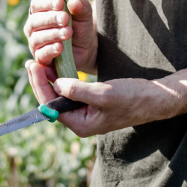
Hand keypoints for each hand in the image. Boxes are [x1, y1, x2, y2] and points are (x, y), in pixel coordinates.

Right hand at [23, 0, 96, 72]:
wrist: (85, 47)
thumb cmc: (80, 26)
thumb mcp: (84, 14)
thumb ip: (81, 5)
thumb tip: (73, 2)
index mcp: (41, 10)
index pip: (37, 3)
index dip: (47, 2)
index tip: (60, 3)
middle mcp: (34, 26)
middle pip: (34, 21)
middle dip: (50, 19)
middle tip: (65, 19)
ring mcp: (35, 42)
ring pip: (37, 38)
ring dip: (53, 34)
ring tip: (68, 32)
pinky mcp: (41, 57)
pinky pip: (41, 55)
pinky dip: (50, 50)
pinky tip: (61, 47)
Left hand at [24, 60, 171, 137]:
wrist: (155, 98)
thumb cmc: (132, 98)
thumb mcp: (103, 94)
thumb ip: (78, 91)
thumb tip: (56, 84)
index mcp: (81, 125)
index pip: (51, 106)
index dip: (40, 86)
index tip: (34, 66)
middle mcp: (80, 121)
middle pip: (52, 101)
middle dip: (41, 82)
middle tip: (31, 62)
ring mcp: (86, 112)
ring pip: (60, 95)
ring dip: (50, 79)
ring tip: (40, 62)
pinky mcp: (91, 102)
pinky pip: (71, 91)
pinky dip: (63, 78)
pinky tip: (57, 66)